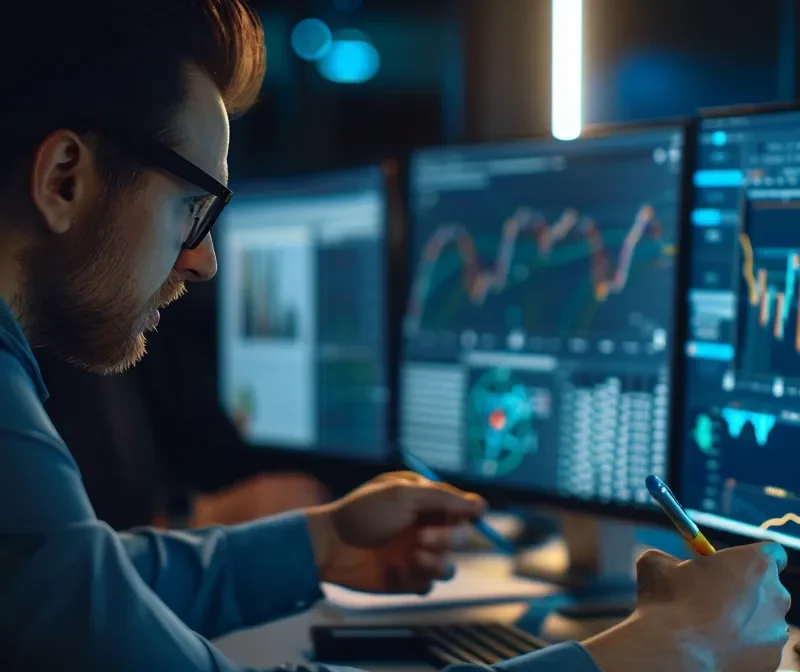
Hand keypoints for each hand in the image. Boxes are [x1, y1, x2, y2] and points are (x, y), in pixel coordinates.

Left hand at [305, 472, 484, 594]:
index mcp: (427, 502)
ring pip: (450, 566)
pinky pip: (428, 585)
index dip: (472, 511)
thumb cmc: (362, 512)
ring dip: (438, 563)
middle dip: (449, 538)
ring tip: (414, 557)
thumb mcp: (402, 494)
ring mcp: (418, 555)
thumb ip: (443, 498)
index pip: (464, 507)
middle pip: (463, 537)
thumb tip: (479, 505)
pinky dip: (416, 579)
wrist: (329, 545)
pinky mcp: (407, 580)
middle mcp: (426, 527)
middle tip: (423, 537)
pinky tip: (393, 571)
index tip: (472, 515)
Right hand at [584, 542, 790, 671]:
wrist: (676, 653)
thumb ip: (671, 559)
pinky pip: (758, 647)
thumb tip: (666, 563)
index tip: (729, 566)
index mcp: (756, 563)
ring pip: (762, 619)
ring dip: (742, 619)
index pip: (772, 552)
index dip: (749, 558)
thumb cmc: (670, 602)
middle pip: (768, 587)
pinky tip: (713, 646)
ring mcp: (776, 631)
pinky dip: (741, 646)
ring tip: (709, 627)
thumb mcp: (657, 564)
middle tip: (712, 596)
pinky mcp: (771, 660)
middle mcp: (776, 595)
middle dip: (745, 590)